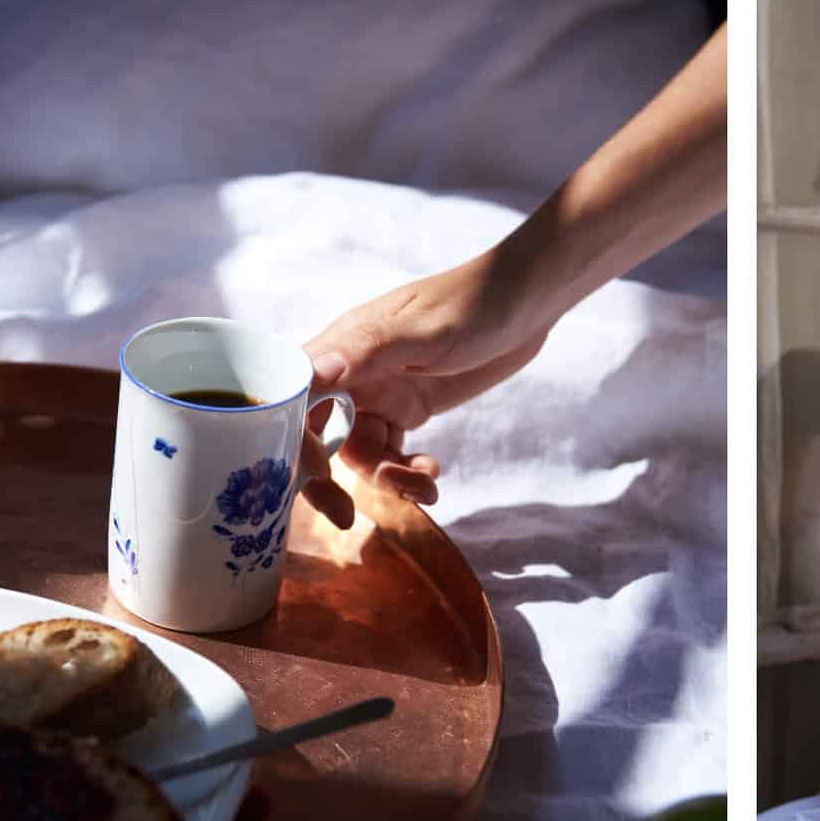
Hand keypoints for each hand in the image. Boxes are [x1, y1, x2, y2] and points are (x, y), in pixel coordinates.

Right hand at [297, 248, 554, 528]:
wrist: (526, 303)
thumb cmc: (472, 303)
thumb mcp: (421, 329)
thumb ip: (366, 351)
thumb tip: (313, 374)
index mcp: (339, 347)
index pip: (292, 400)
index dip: (293, 442)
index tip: (318, 476)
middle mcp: (350, 373)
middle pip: (317, 435)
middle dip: (327, 480)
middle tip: (346, 517)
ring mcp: (378, 392)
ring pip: (359, 453)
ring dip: (386, 479)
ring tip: (424, 485)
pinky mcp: (406, 407)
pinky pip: (391, 453)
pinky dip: (407, 471)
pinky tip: (432, 472)